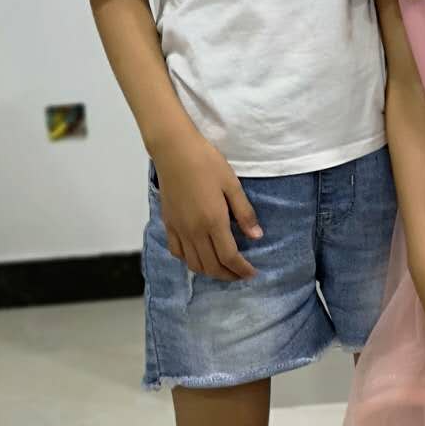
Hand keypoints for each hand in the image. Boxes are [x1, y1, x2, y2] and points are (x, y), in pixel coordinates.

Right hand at [152, 133, 262, 280]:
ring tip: (223, 269)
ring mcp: (179, 229)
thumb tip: (257, 237)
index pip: (229, 257)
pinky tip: (199, 255)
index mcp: (213, 221)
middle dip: (228, 275)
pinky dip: (190, 261)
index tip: (252, 273)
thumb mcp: (232, 184)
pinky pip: (177, 252)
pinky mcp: (168, 224)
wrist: (174, 150)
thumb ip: (244, 213)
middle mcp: (194, 231)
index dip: (242, 270)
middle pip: (211, 266)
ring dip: (210, 272)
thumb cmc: (207, 162)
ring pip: (193, 264)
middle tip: (241, 275)